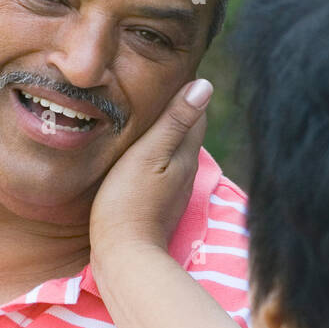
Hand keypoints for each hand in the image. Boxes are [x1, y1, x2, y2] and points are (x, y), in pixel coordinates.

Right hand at [89, 77, 212, 261]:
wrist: (122, 256)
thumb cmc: (129, 202)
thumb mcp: (148, 154)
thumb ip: (174, 121)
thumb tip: (205, 85)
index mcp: (187, 155)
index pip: (197, 112)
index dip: (186, 91)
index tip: (170, 71)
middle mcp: (186, 172)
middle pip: (187, 132)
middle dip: (177, 111)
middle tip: (156, 89)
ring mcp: (173, 191)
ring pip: (174, 152)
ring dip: (164, 135)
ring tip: (145, 117)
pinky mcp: (158, 205)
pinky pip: (161, 171)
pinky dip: (154, 157)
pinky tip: (139, 155)